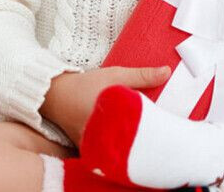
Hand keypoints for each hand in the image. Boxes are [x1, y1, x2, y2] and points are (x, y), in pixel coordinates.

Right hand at [40, 64, 170, 143]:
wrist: (56, 94)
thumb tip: (167, 72)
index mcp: (108, 120)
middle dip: (142, 137)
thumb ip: (142, 76)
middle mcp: (100, 138)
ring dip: (129, 142)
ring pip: (119, 148)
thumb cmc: (87, 84)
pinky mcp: (89, 150)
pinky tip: (126, 139)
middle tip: (156, 130)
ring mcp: (93, 147)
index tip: (163, 122)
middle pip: (129, 142)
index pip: (137, 129)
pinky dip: (117, 146)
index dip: (151, 127)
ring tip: (142, 134)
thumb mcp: (116, 75)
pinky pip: (107, 151)